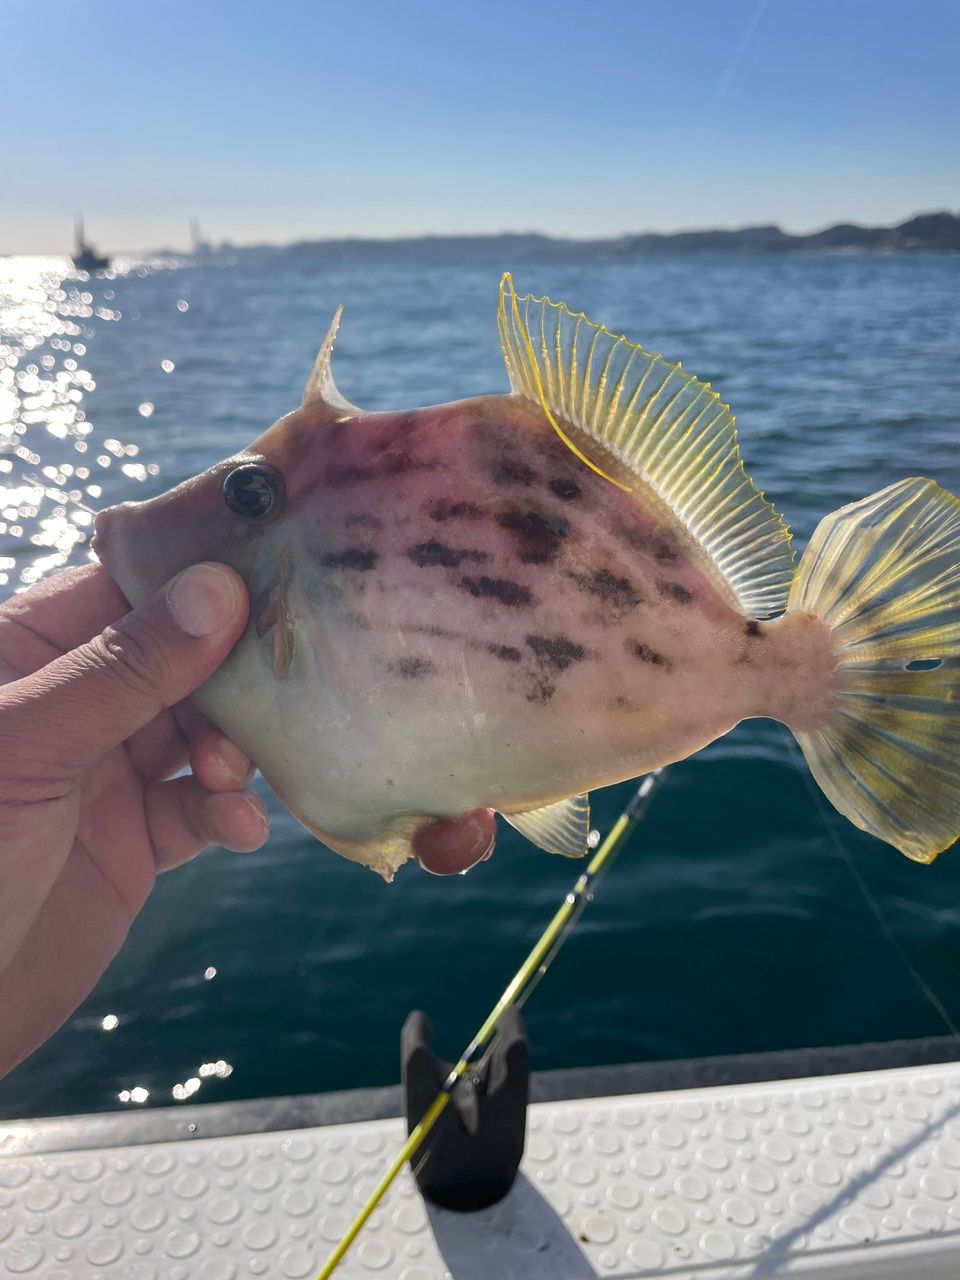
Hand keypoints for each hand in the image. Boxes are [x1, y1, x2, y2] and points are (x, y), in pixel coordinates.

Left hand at [0, 562, 267, 1077]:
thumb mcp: (28, 746)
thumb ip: (121, 670)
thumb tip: (217, 588)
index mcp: (25, 655)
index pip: (126, 588)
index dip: (198, 576)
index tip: (276, 570)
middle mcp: (71, 705)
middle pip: (179, 659)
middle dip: (231, 673)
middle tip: (279, 688)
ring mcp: (103, 774)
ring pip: (201, 731)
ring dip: (235, 747)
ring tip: (232, 774)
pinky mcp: (132, 842)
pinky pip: (199, 809)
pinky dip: (228, 813)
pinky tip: (238, 828)